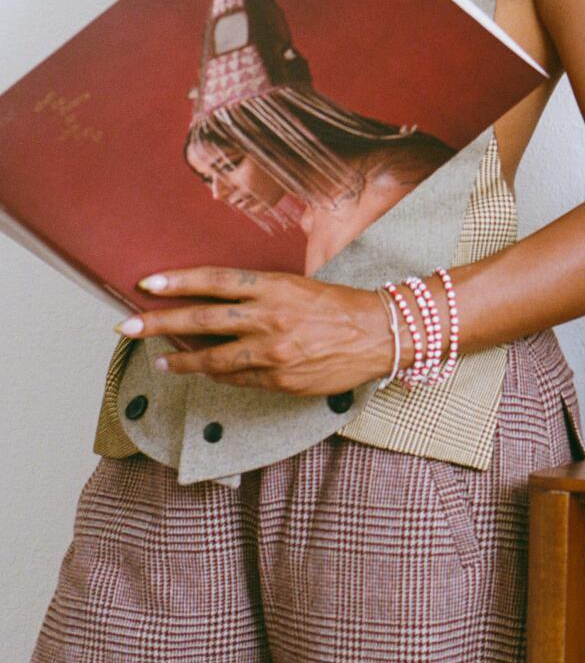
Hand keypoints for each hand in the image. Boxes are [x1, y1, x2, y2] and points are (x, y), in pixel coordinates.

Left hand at [124, 268, 395, 394]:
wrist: (379, 334)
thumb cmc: (341, 305)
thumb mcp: (301, 285)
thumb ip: (262, 294)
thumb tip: (219, 300)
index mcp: (275, 287)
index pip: (217, 281)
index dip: (180, 281)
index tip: (148, 283)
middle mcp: (269, 318)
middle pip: (202, 320)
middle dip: (159, 322)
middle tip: (127, 325)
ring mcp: (272, 353)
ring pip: (213, 359)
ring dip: (181, 360)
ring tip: (159, 359)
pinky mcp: (278, 381)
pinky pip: (237, 379)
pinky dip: (217, 375)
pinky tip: (203, 372)